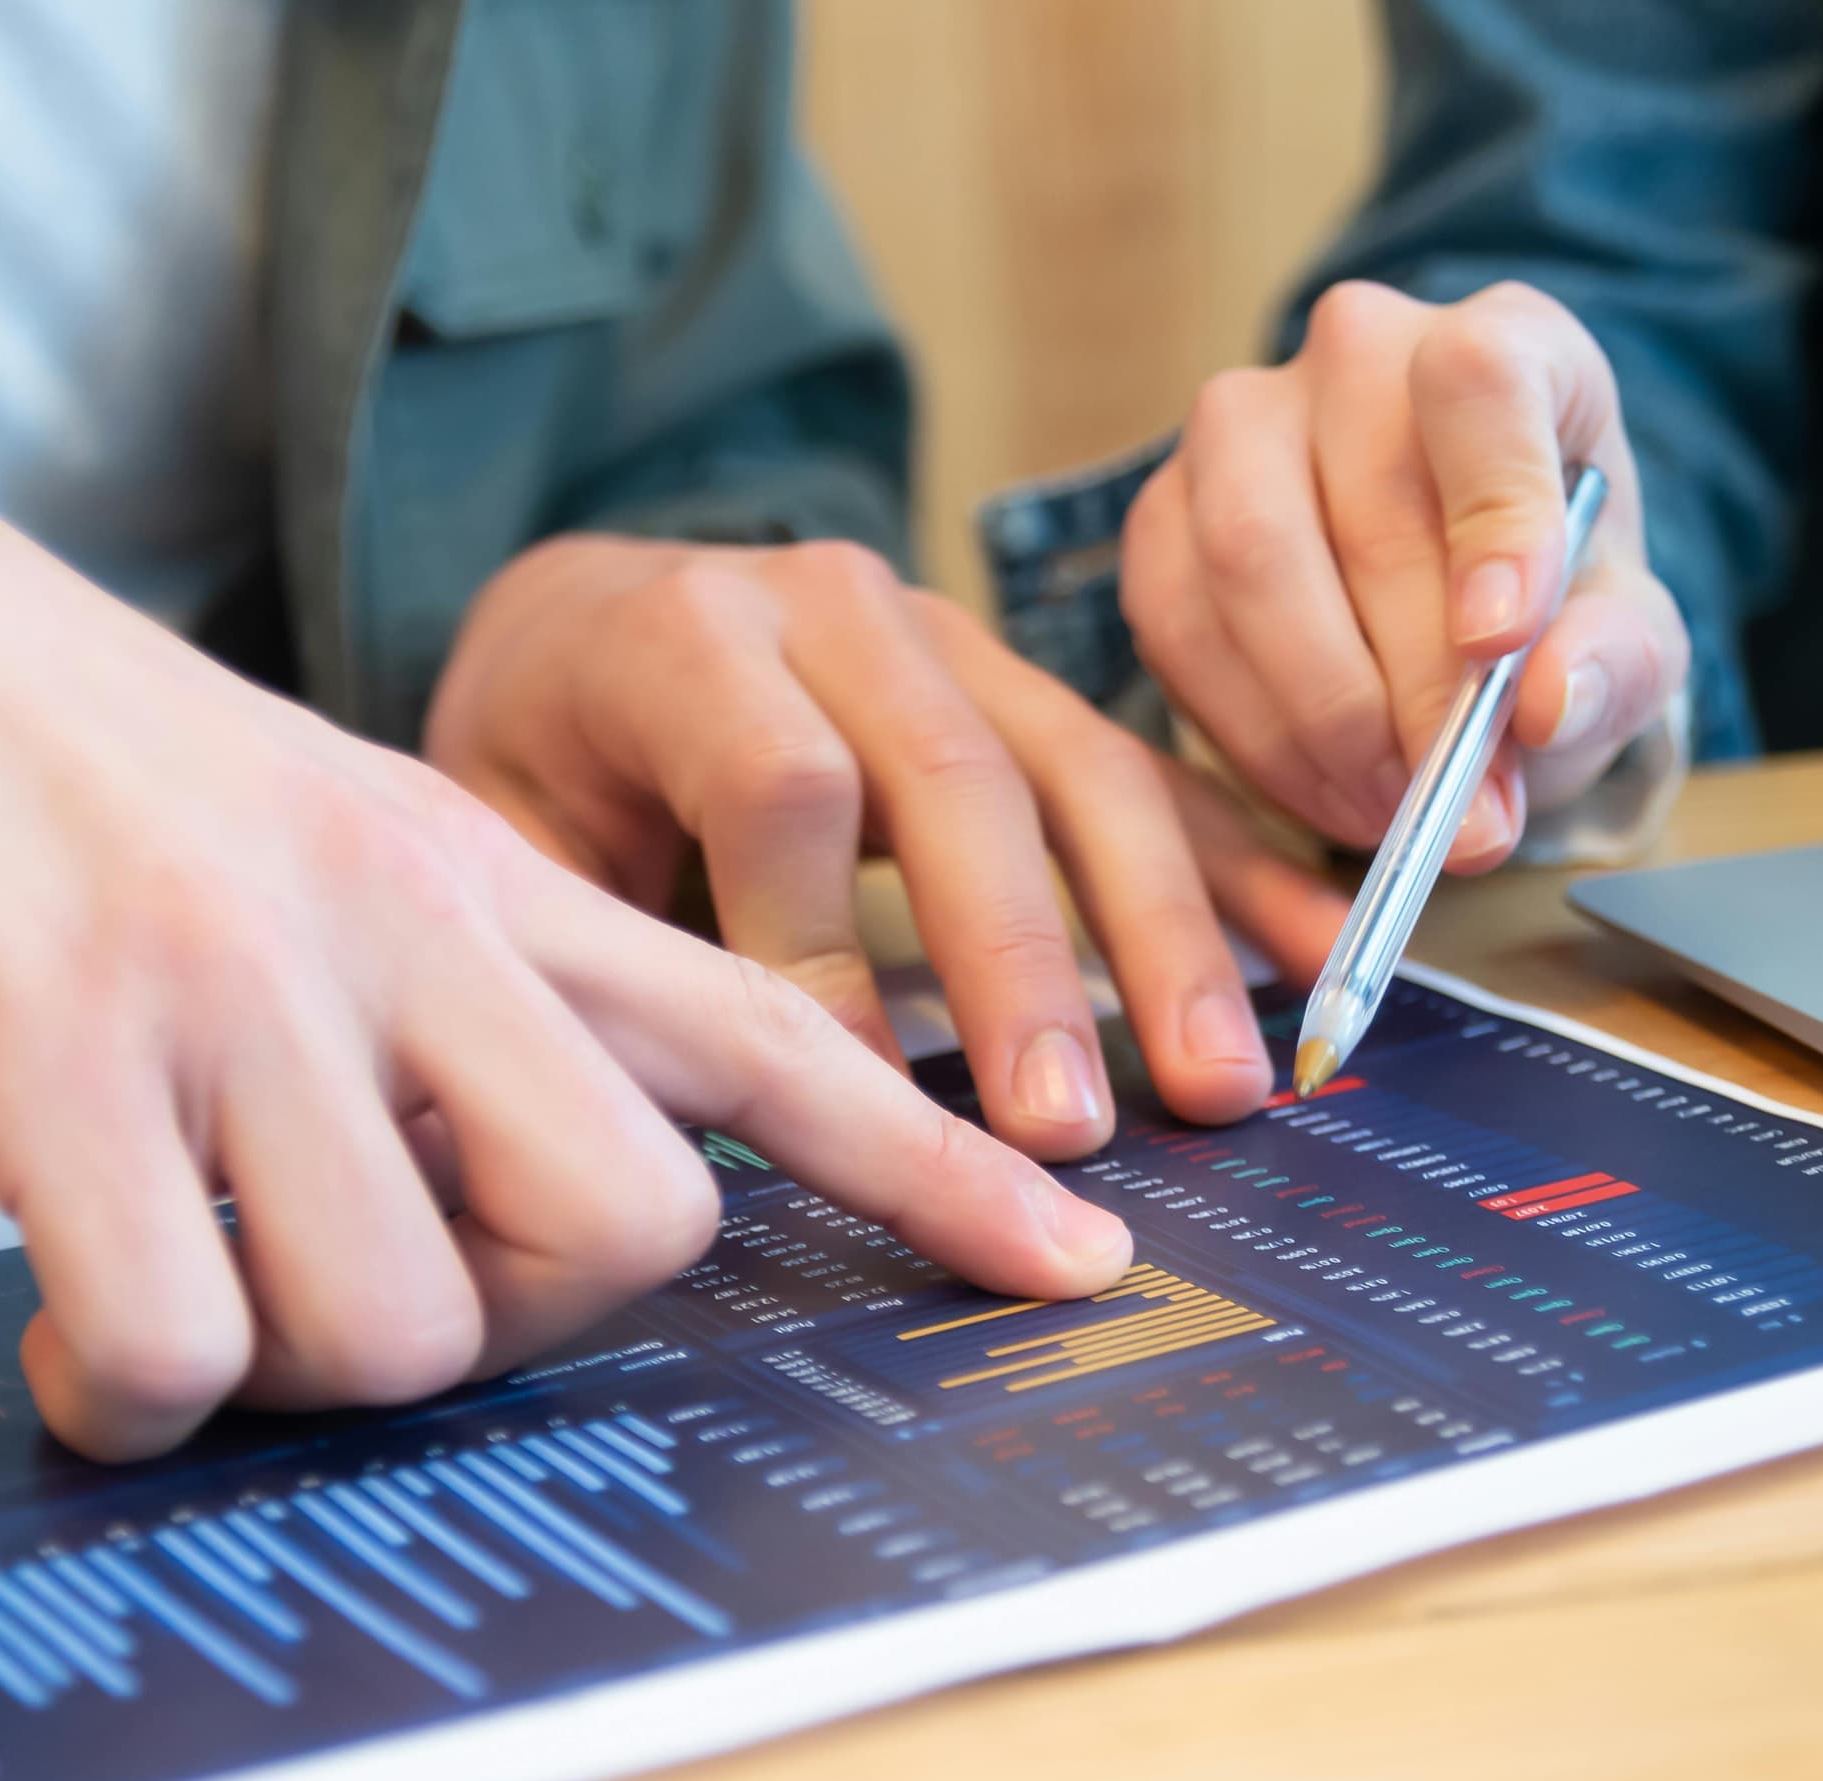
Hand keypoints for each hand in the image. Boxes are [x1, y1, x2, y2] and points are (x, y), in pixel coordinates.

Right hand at [0, 397, 1133, 1456]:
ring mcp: (230, 993)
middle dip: (512, 1320)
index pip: (765, 1018)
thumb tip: (486, 1205)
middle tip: (356, 1275)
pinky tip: (64, 1321)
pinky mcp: (54, 1069)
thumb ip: (427, 978)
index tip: (1068, 1259)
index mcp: (467, 865)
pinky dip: (124, 1387)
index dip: (924, 1159)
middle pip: (622, 1233)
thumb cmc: (22, 746)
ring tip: (162, 1278)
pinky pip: (180, 1348)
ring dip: (281, 1366)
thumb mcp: (291, 817)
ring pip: (396, 1327)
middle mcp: (391, 923)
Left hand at [421, 534, 1351, 1156]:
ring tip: (1214, 1088)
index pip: (782, 783)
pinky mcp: (1031, 693)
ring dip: (1162, 940)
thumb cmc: (536, 767)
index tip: (860, 1111)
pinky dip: (1242, 871)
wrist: (579, 629)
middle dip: (1017, 967)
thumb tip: (632, 1119)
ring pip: (1081, 773)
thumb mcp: (495, 840)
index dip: (818, 953)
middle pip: (955, 777)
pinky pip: (1155, 778)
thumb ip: (565, 943)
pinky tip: (1327, 956)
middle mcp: (832, 610)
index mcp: (679, 636)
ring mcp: (952, 641)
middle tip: (1058, 1129)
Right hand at [1122, 280, 1688, 868]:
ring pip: (1249, 560)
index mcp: (1508, 341)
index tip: (1501, 643)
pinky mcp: (1164, 511)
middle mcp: (1360, 351)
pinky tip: (1325, 785)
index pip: (1481, 381)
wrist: (1453, 613)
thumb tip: (1549, 701)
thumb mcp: (1623, 638)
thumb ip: (1615, 662)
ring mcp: (1241, 422)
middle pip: (1363, 506)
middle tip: (1460, 811)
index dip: (1491, 512)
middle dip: (1413, 689)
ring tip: (1394, 809)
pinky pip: (1181, 625)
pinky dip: (1255, 732)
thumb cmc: (1546, 604)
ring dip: (1325, 718)